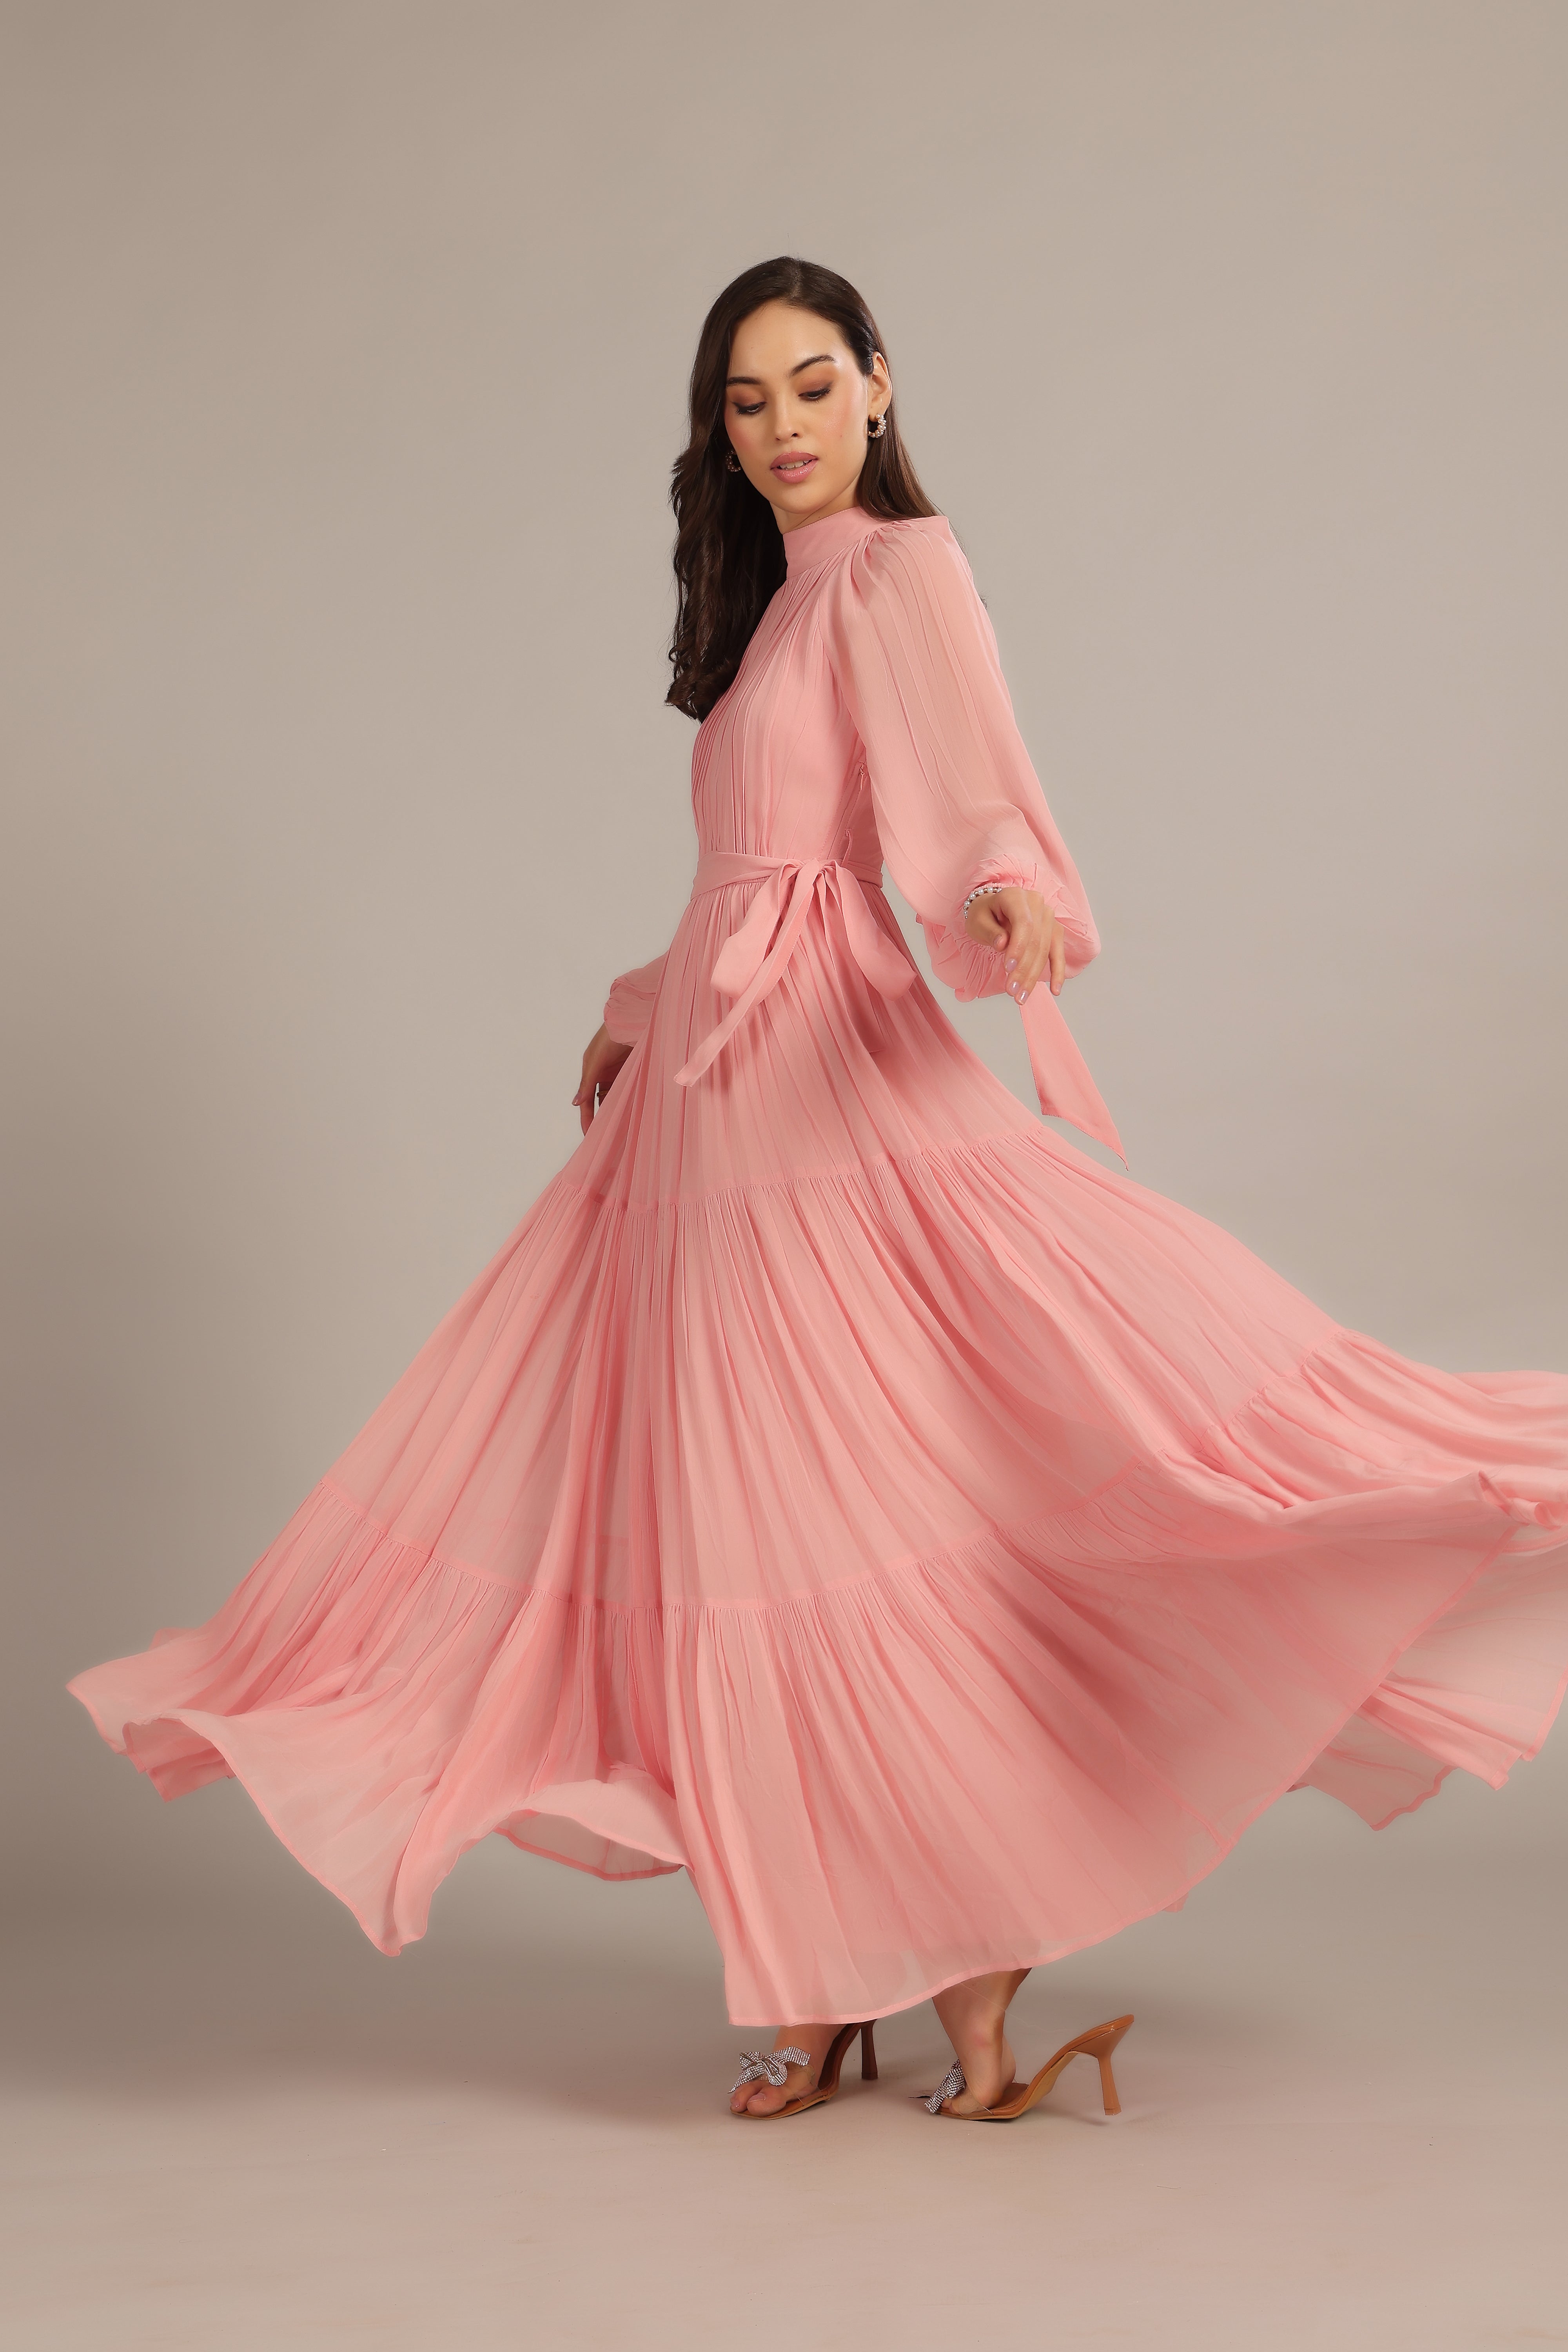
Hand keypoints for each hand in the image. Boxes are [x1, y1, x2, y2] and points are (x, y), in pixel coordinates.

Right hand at [574, 1025, 632, 1132]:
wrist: (631, 1021)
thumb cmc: (609, 1038)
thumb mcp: (594, 1061)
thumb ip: (586, 1083)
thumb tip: (575, 1103)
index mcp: (591, 1072)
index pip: (587, 1101)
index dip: (587, 1118)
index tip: (589, 1135)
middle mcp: (604, 1075)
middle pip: (601, 1102)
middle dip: (602, 1117)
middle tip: (605, 1136)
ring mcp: (619, 1074)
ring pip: (615, 1098)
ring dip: (617, 1110)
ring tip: (620, 1129)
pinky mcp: (632, 1072)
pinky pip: (629, 1091)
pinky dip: (629, 1101)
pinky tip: (633, 1112)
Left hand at [962, 886, 1064, 1001]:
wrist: (995, 908)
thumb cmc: (984, 914)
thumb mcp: (977, 921)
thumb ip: (989, 932)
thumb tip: (1002, 945)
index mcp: (1015, 896)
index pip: (1024, 923)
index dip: (1018, 948)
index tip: (1008, 969)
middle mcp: (1036, 903)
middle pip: (1035, 940)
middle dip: (1024, 969)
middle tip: (1011, 991)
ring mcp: (1048, 916)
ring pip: (1045, 950)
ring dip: (1034, 976)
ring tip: (1021, 997)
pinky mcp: (1054, 930)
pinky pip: (1058, 952)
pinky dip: (1057, 971)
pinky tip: (1055, 990)